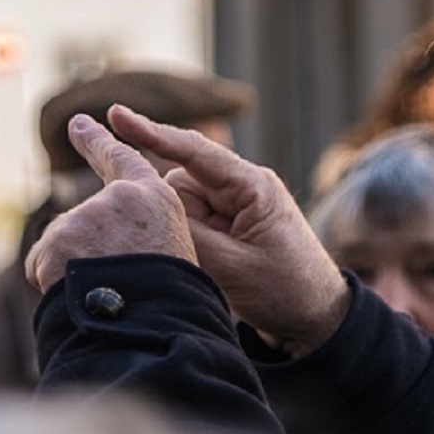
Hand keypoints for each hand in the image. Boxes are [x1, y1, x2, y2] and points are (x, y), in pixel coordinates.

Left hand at [25, 113, 197, 292]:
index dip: (98, 141)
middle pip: (83, 222)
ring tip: (100, 293)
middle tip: (113, 283)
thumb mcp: (166, 256)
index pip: (122, 160)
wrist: (149, 326)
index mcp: (155, 199)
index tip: (78, 123)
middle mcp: (118, 198)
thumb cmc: (166, 302)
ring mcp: (86, 217)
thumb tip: (89, 238)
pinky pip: (40, 264)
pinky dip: (49, 282)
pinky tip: (76, 294)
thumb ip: (134, 234)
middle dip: (85, 253)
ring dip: (70, 270)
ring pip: (61, 245)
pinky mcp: (57, 239)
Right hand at [106, 104, 348, 355]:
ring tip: (219, 268)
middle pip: (178, 186)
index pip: (192, 152)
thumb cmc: (285, 291)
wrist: (317, 318)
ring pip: (179, 208)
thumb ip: (187, 235)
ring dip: (185, 237)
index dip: (151, 133)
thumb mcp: (232, 266)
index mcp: (251, 186)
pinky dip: (190, 242)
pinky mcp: (227, 225)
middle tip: (208, 256)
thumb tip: (149, 212)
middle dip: (175, 219)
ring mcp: (234, 206)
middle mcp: (241, 187)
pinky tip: (212, 265)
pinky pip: (191, 223)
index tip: (116, 116)